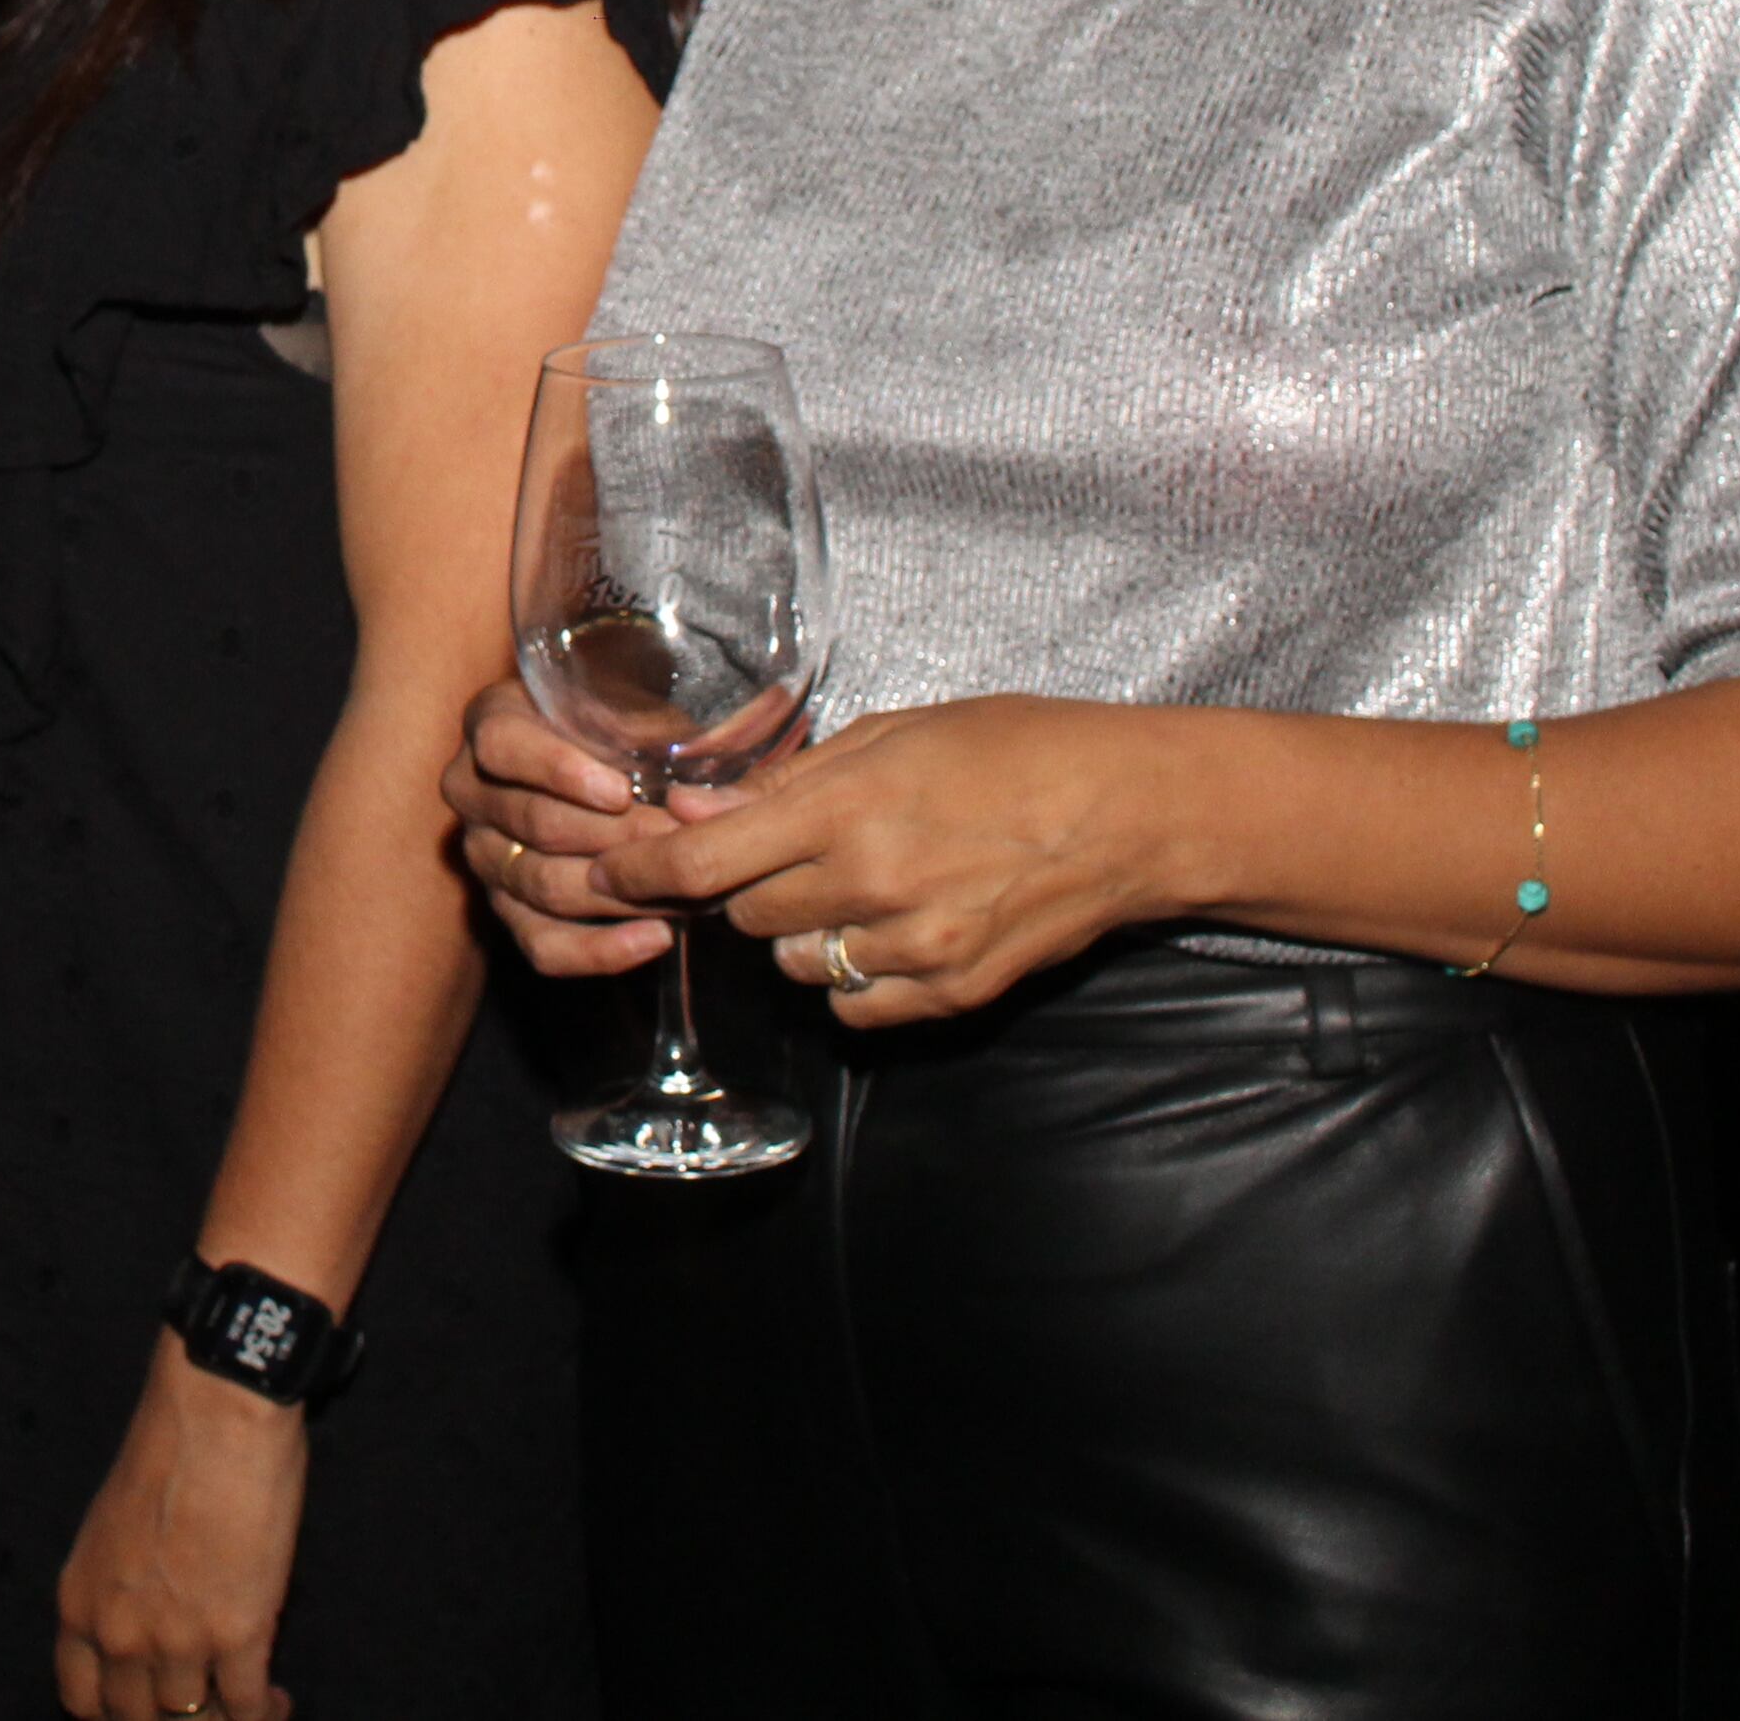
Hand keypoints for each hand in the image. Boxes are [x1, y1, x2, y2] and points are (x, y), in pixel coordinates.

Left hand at [54, 1350, 305, 1720]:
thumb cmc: (169, 1449)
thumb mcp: (114, 1526)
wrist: (215, 1414)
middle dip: (172, 1717)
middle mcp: (119, 1633)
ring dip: (223, 1716)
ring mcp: (177, 1641)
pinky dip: (265, 1712)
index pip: (81, 1699)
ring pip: (195, 1719)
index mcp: (79, 1601)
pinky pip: (247, 1707)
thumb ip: (122, 1583)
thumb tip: (151, 1615)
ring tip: (250, 1700)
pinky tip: (278, 1700)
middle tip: (204, 1702)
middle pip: (137, 1718)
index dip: (117, 1711)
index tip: (146, 1704)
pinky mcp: (237, 1636)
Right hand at [439, 674, 680, 981]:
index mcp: (491, 725)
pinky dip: (602, 949)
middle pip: (533, 822)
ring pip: (543, 885)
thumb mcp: (628, 703)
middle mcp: (472, 791)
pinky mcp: (506, 909)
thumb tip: (677, 750)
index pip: (501, 747)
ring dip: (621, 892)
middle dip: (615, 836)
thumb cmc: (623, 725)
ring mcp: (485, 855)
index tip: (621, 791)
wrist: (612, 769)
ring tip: (685, 887)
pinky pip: (543, 944)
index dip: (558, 770)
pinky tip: (657, 936)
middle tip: (681, 840)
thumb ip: (640, 719)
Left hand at [590, 695, 1182, 1025]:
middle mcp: (870, 886)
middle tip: (778, 854)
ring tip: (849, 885)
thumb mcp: (893, 733)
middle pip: (744, 915)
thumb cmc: (1014, 750)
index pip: (703, 863)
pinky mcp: (951, 994)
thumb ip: (791, 780)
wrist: (1128, 814)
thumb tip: (699, 806)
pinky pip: (855, 1006)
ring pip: (796, 964)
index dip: (642, 873)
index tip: (610, 873)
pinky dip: (854, 976)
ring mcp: (913, 949)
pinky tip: (887, 929)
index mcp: (847, 809)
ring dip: (799, 931)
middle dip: (742, 886)